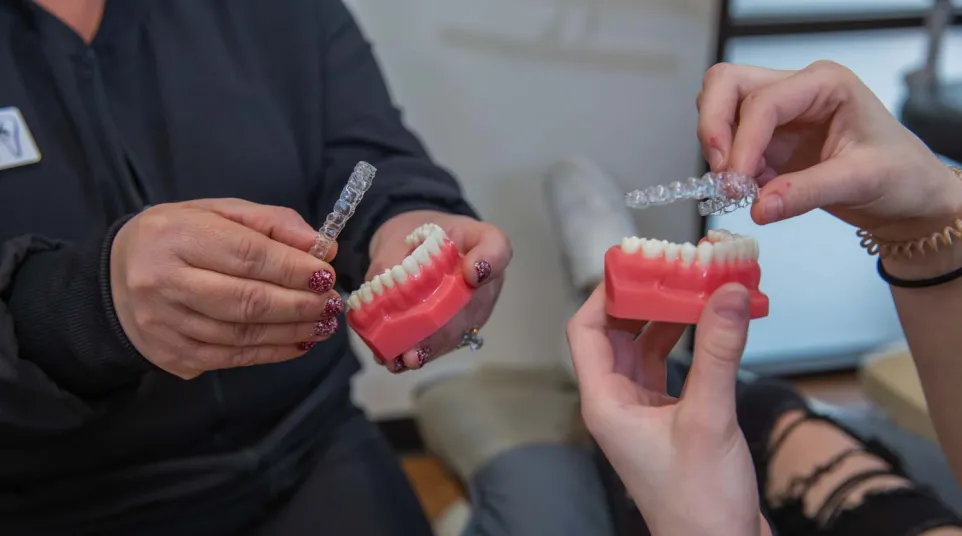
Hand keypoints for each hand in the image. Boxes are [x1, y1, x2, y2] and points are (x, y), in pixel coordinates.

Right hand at [111, 198, 343, 378]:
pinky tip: (299, 342)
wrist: (115, 279)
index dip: (293, 268)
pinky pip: (232, 358)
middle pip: (246, 300)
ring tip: (324, 322)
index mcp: (175, 236)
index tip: (327, 273)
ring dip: (293, 331)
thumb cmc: (177, 238)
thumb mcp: (218, 212)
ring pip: (243, 334)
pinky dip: (273, 352)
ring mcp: (164, 324)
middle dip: (299, 304)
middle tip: (332, 303)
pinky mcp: (171, 355)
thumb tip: (322, 247)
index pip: (246, 255)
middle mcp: (163, 282)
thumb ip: (272, 224)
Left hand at [367, 210, 510, 371]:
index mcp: (476, 239)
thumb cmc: (412, 235)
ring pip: (459, 329)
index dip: (488, 261)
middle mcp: (485, 276)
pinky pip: (446, 341)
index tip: (471, 274)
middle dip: (445, 326)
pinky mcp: (461, 326)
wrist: (412, 246)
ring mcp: (476, 305)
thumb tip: (377, 292)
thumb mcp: (398, 235)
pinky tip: (400, 361)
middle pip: (474, 301)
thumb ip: (390, 260)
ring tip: (406, 359)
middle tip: (420, 341)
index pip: (496, 246)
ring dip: (432, 347)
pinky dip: (422, 352)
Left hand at [567, 283, 768, 535]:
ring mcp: (642, 410)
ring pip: (646, 347)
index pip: (585, 330)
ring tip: (700, 286)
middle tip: (676, 267)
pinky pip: (670, 366)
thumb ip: (719, 352)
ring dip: (670, 318)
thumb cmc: (699, 502)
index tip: (635, 263)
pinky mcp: (670, 418)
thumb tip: (728, 292)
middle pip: (617, 333)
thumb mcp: (709, 418)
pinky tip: (712, 324)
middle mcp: (617, 402)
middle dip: (645, 298)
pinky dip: (689, 341)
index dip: (605, 293)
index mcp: (605, 402)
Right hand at [697, 61, 961, 243]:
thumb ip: (806, 192)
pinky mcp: (768, 140)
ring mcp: (779, 114)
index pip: (763, 102)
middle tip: (721, 171)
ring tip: (737, 184)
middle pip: (727, 84)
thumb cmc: (900, 176)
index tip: (736, 183)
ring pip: (719, 106)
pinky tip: (752, 191)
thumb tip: (759, 208)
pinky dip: (728, 167)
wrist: (907, 196)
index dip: (742, 141)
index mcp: (824, 84)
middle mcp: (796, 90)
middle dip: (713, 126)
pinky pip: (729, 143)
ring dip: (717, 146)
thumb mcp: (861, 181)